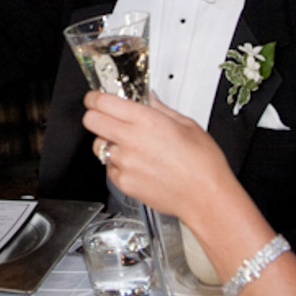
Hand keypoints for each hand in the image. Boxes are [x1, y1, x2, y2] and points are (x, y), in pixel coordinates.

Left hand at [81, 93, 235, 219]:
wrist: (205, 197)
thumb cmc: (202, 164)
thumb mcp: (187, 125)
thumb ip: (161, 109)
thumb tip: (150, 99)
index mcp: (146, 120)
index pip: (103, 102)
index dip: (95, 97)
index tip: (95, 98)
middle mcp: (130, 140)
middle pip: (91, 121)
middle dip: (95, 116)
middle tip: (105, 117)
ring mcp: (124, 163)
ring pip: (98, 146)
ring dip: (107, 142)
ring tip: (127, 145)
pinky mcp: (124, 182)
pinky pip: (109, 168)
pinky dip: (117, 164)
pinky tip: (136, 164)